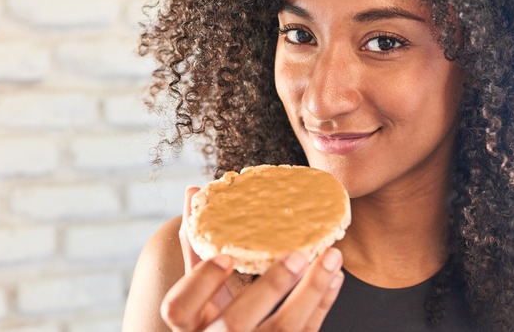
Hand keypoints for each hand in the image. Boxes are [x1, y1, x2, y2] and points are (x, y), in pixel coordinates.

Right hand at [160, 187, 344, 331]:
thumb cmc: (209, 322)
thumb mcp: (196, 298)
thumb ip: (196, 252)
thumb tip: (193, 194)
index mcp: (189, 325)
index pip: (179, 308)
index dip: (202, 282)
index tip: (224, 257)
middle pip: (236, 323)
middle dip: (269, 288)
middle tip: (296, 255)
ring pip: (282, 329)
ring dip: (310, 291)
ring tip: (330, 257)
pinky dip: (322, 303)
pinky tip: (334, 276)